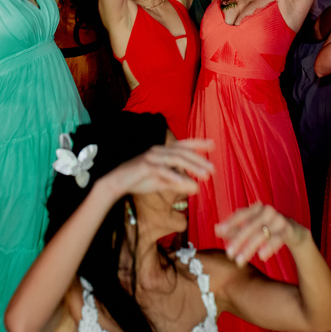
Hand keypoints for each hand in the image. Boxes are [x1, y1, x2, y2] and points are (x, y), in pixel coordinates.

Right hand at [96, 138, 214, 198]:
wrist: (116, 183)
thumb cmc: (139, 180)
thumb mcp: (162, 182)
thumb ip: (179, 184)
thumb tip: (196, 188)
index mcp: (163, 152)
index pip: (183, 145)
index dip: (198, 143)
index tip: (213, 144)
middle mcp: (159, 151)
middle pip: (183, 152)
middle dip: (199, 160)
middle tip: (213, 169)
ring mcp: (151, 157)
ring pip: (176, 159)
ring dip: (192, 167)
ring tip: (205, 176)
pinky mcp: (145, 166)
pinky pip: (162, 170)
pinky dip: (174, 176)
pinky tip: (185, 183)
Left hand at [215, 203, 306, 264]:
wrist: (295, 234)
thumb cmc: (269, 230)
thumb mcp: (251, 230)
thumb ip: (235, 230)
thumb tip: (216, 229)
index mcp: (257, 208)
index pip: (241, 214)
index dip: (230, 222)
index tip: (219, 232)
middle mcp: (267, 210)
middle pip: (249, 226)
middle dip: (238, 241)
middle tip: (229, 255)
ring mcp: (279, 218)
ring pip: (261, 233)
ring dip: (249, 248)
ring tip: (240, 261)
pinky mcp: (289, 228)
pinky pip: (278, 238)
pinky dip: (269, 247)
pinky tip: (261, 256)